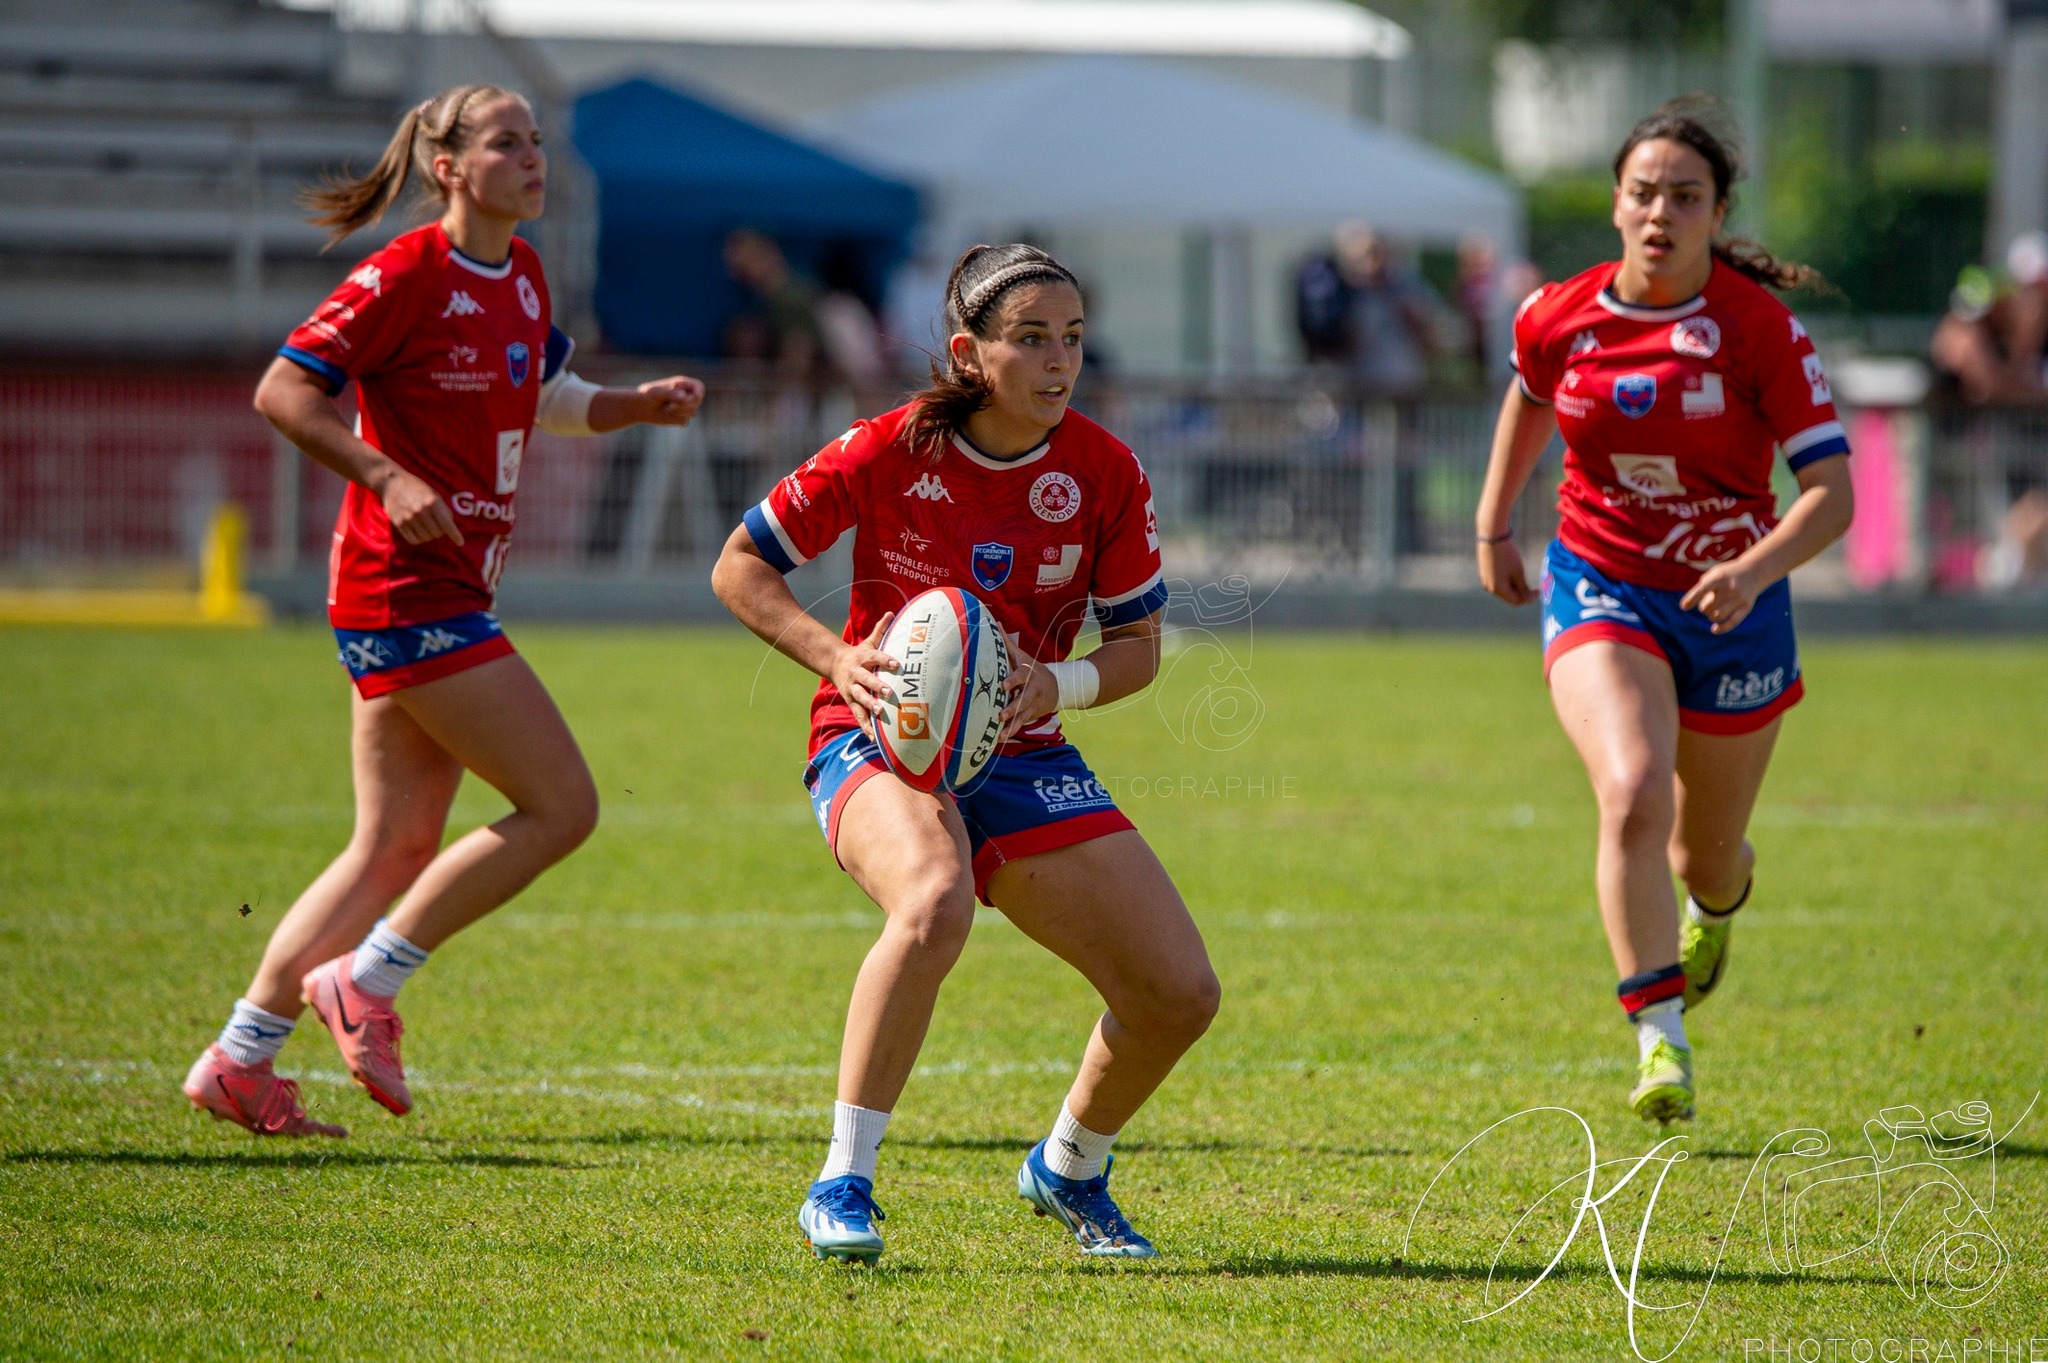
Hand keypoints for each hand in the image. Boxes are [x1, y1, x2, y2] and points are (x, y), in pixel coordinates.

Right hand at [378, 467, 461, 545]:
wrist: (392, 482)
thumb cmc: (417, 488)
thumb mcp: (433, 495)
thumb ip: (443, 510)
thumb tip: (450, 527)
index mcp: (432, 502)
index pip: (447, 524)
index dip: (455, 535)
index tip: (460, 543)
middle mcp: (420, 510)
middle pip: (437, 533)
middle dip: (439, 530)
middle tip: (434, 522)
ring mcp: (408, 517)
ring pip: (426, 538)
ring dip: (428, 534)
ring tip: (424, 523)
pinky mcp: (398, 523)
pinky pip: (414, 540)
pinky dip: (419, 538)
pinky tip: (417, 530)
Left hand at [633, 375, 704, 426]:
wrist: (638, 408)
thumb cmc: (646, 396)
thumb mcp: (656, 393)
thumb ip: (670, 393)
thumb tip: (684, 397)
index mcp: (682, 384)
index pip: (699, 387)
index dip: (698, 393)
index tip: (692, 398)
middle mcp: (685, 395)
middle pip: (698, 401)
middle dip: (686, 405)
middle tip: (671, 405)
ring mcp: (683, 407)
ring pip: (693, 413)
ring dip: (680, 413)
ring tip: (667, 409)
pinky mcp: (680, 417)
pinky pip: (685, 421)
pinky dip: (677, 420)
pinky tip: (667, 416)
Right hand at [831, 612, 896, 739]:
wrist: (834, 664)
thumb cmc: (858, 654)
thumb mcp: (868, 642)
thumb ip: (880, 630)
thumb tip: (890, 612)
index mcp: (863, 658)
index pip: (875, 657)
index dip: (885, 660)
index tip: (897, 664)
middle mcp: (856, 674)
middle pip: (866, 680)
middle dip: (877, 686)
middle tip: (888, 693)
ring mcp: (852, 690)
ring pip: (860, 699)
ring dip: (869, 706)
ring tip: (879, 713)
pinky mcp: (851, 702)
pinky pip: (858, 716)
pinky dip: (866, 727)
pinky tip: (875, 738)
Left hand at [997, 631, 1056, 740]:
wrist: (1058, 685)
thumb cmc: (1033, 668)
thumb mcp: (1023, 656)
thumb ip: (1007, 643)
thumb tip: (994, 624)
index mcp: (1028, 674)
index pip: (1021, 676)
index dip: (1013, 680)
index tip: (1003, 686)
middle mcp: (1032, 690)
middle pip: (1023, 699)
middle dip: (1013, 707)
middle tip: (1001, 714)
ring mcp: (1033, 704)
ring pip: (1023, 715)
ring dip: (1012, 724)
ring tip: (1000, 732)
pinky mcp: (1032, 714)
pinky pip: (1022, 723)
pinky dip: (1012, 731)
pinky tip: (1000, 738)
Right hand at [1477, 536, 1533, 604]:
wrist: (1492, 537)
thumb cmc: (1507, 555)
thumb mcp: (1518, 572)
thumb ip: (1523, 588)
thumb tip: (1528, 598)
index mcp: (1498, 589)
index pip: (1516, 601)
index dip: (1529, 599)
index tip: (1538, 591)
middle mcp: (1489, 587)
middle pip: (1509, 596)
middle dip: (1521, 593)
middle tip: (1532, 585)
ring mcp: (1485, 580)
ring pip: (1503, 589)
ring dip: (1514, 586)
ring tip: (1523, 576)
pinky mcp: (1484, 573)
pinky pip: (1497, 581)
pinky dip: (1507, 580)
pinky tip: (1513, 571)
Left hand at [1680, 562, 1760, 633]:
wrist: (1754, 572)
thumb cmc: (1726, 574)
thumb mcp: (1713, 574)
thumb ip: (1700, 587)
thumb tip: (1686, 606)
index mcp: (1720, 577)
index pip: (1702, 590)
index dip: (1691, 599)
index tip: (1684, 607)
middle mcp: (1730, 588)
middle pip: (1708, 606)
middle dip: (1703, 607)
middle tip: (1706, 603)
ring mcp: (1740, 598)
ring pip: (1717, 616)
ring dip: (1710, 616)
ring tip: (1711, 611)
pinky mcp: (1747, 607)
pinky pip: (1733, 622)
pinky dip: (1722, 628)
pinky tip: (1714, 630)